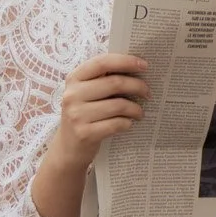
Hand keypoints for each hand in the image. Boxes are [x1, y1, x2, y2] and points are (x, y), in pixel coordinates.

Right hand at [31, 53, 149, 216]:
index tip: (144, 64)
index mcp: (74, 80)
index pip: (101, 61)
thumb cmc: (85, 123)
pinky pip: (115, 123)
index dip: (125, 60)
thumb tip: (141, 70)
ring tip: (141, 112)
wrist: (65, 156)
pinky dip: (127, 123)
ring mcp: (76, 115)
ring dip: (135, 107)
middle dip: (136, 86)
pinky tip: (131, 126)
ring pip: (118, 103)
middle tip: (149, 92)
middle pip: (114, 82)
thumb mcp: (89, 98)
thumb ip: (106, 83)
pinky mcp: (83, 134)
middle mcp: (71, 94)